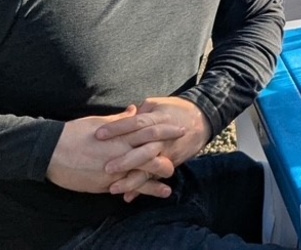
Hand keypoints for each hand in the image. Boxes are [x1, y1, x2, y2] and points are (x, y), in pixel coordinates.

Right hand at [46, 105, 183, 197]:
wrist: (50, 151)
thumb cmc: (73, 133)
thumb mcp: (99, 122)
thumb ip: (120, 119)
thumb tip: (135, 110)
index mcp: (120, 134)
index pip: (150, 130)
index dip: (167, 131)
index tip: (181, 129)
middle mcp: (120, 152)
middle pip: (151, 154)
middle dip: (166, 157)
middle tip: (180, 157)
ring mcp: (114, 169)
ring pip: (142, 175)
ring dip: (157, 180)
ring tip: (169, 185)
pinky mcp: (105, 184)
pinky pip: (126, 188)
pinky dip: (139, 191)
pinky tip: (150, 195)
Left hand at [95, 97, 211, 198]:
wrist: (202, 119)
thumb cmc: (174, 110)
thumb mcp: (156, 105)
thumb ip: (139, 112)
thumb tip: (123, 115)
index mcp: (158, 118)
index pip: (136, 122)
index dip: (118, 128)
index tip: (98, 135)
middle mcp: (164, 136)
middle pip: (145, 148)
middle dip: (126, 159)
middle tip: (106, 168)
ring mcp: (168, 151)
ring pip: (150, 167)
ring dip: (133, 179)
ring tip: (113, 188)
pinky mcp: (171, 162)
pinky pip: (156, 176)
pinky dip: (143, 187)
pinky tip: (129, 196)